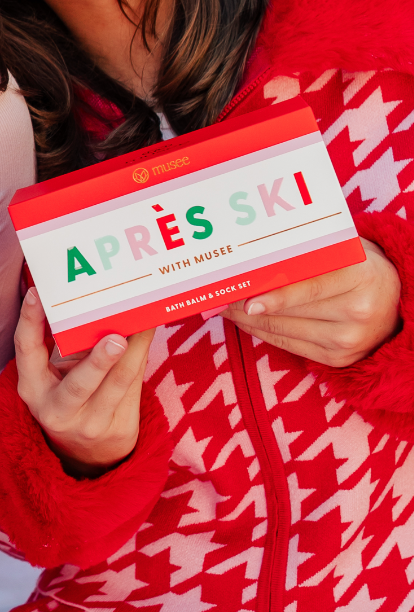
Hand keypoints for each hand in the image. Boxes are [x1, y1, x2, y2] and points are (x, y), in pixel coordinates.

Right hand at [14, 288, 153, 477]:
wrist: (87, 451)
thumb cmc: (67, 394)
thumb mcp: (50, 376)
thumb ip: (57, 344)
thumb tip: (72, 295)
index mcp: (32, 388)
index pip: (26, 352)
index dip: (29, 322)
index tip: (37, 295)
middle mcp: (57, 410)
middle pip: (79, 385)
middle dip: (98, 361)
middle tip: (115, 338)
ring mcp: (90, 424)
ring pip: (117, 385)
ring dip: (133, 354)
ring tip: (141, 328)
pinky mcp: (120, 429)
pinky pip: (135, 388)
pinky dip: (142, 358)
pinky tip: (147, 334)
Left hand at [222, 237, 400, 367]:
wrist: (394, 299)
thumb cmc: (355, 268)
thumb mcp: (339, 252)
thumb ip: (303, 256)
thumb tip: (250, 264)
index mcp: (361, 277)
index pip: (308, 287)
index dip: (273, 295)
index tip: (242, 296)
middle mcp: (359, 312)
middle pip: (289, 311)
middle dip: (246, 304)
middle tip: (218, 295)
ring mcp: (350, 341)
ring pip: (283, 330)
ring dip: (247, 319)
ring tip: (224, 306)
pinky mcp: (339, 359)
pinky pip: (288, 345)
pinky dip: (262, 332)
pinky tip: (245, 320)